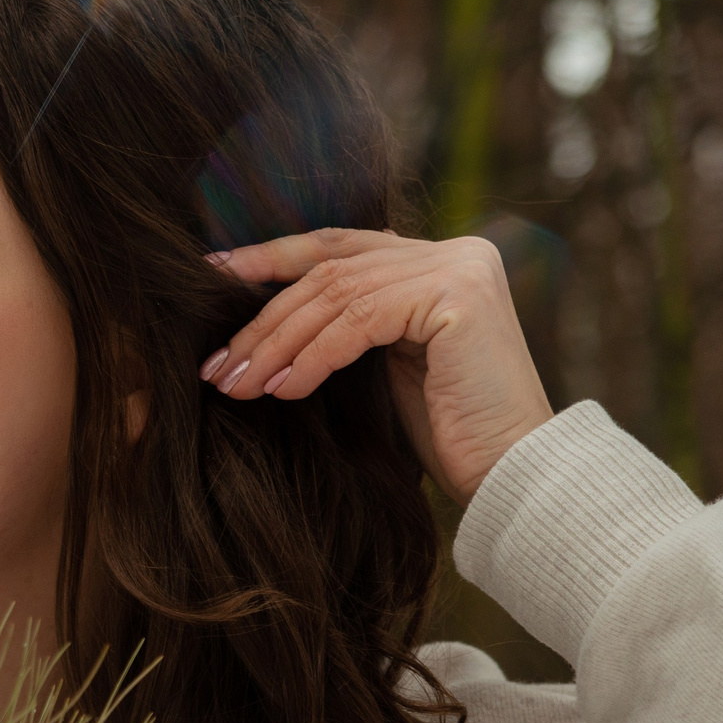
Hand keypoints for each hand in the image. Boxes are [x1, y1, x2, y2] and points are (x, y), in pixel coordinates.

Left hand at [200, 230, 552, 503]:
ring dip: (278, 344)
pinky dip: (314, 355)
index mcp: (437, 261)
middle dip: (263, 319)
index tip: (211, 277)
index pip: (338, 247)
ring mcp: (460, 267)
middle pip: (331, 270)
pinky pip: (360, 320)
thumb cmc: (448, 436)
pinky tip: (282, 390)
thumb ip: (350, 327)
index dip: (271, 258)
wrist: (511, 475)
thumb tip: (268, 320)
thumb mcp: (387, 369)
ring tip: (236, 385)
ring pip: (338, 294)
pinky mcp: (458, 295)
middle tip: (216, 365)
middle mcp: (454, 251)